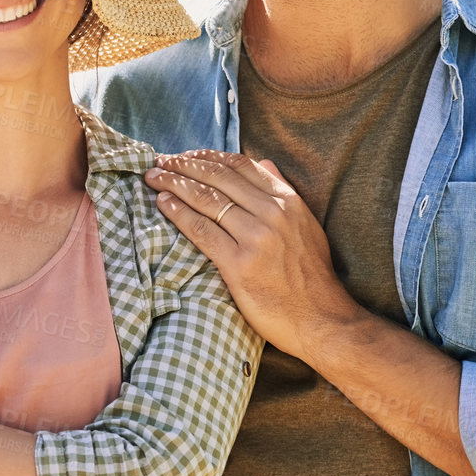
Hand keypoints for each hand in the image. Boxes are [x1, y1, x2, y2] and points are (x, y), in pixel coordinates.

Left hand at [143, 150, 353, 358]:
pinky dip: (178, 214)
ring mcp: (256, 239)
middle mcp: (272, 214)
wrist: (322, 319)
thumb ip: (284, 192)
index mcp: (288, 201)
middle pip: (218, 178)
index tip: (185, 155)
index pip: (240, 166)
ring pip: (207, 200)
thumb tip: (265, 162)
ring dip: (174, 184)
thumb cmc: (311, 276)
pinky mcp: (240, 266)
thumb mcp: (306, 224)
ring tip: (153, 178)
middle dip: (184, 165)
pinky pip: (202, 231)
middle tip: (159, 162)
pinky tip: (163, 204)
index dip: (208, 156)